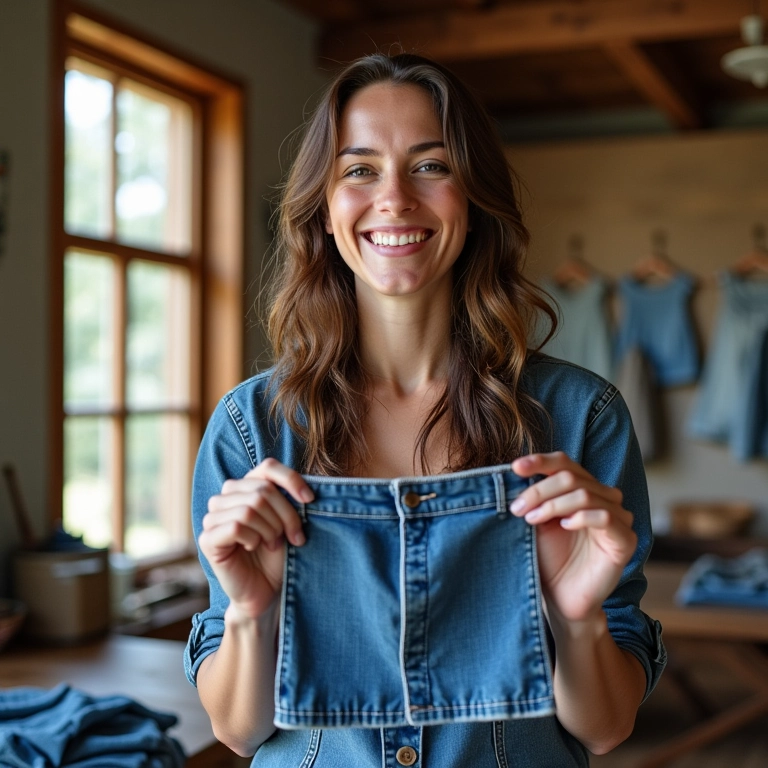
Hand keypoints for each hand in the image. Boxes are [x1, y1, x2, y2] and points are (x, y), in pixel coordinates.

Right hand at [198, 458, 312, 619]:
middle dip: (286, 515)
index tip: (309, 500)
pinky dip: (253, 538)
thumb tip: (304, 491)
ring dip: (270, 530)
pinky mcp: (207, 539)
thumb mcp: (287, 522)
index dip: (291, 479)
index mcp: (245, 488)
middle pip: (262, 491)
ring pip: (250, 508)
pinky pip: (236, 526)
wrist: (267, 592)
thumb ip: (287, 500)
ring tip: (272, 544)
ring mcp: (213, 517)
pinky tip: (253, 547)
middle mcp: (225, 498)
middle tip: (293, 537)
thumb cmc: (278, 556)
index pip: (267, 467)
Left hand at [510, 452, 636, 623]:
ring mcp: (617, 517)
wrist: (561, 598)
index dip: (540, 461)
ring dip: (552, 505)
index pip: (564, 463)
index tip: (515, 468)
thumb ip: (535, 497)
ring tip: (531, 520)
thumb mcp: (537, 521)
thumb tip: (517, 470)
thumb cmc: (549, 559)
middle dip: (539, 490)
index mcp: (582, 488)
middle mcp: (603, 497)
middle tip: (517, 508)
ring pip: (585, 494)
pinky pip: (604, 517)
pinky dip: (580, 517)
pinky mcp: (625, 539)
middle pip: (571, 477)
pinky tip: (564, 526)